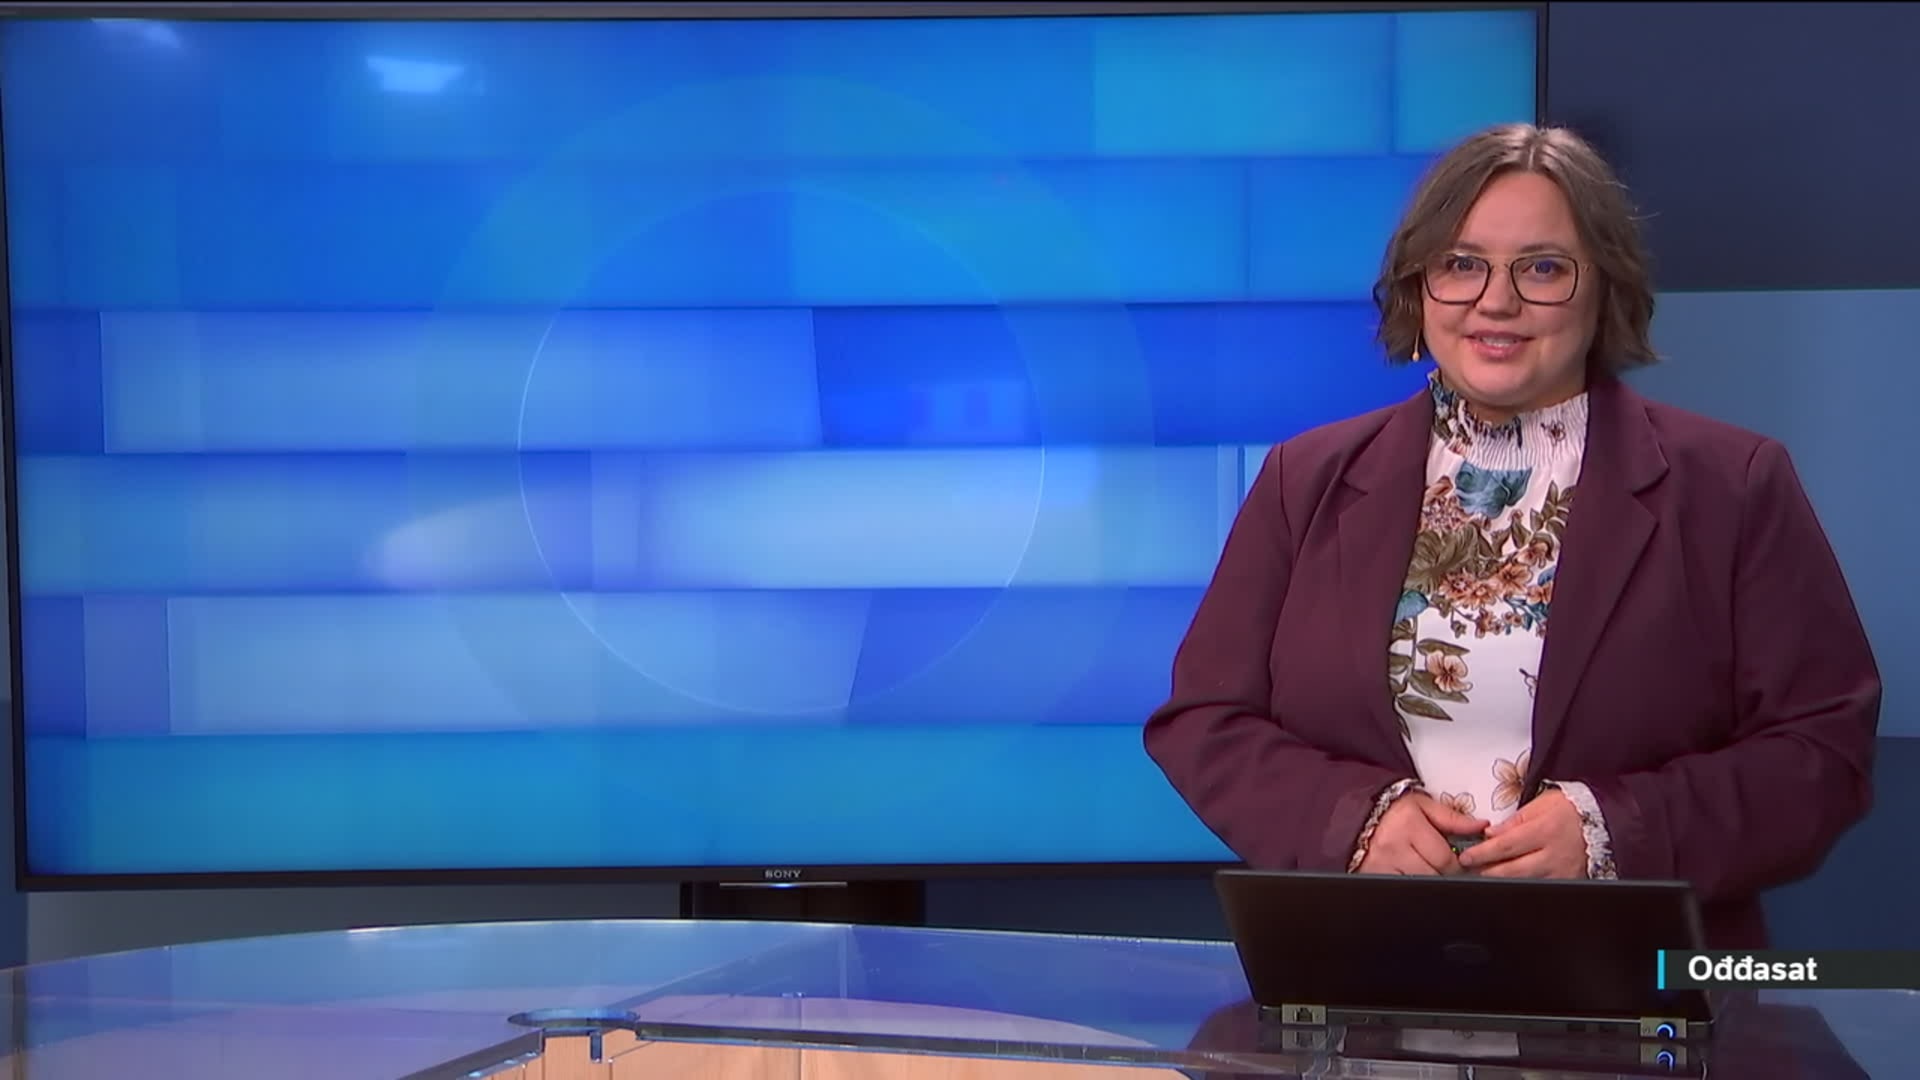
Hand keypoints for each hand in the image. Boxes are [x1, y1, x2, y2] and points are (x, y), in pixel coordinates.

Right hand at [1355, 792, 1488, 875]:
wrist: (1358, 814)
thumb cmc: (1394, 810)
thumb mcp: (1423, 806)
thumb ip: (1452, 818)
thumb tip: (1481, 826)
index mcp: (1409, 825)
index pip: (1445, 859)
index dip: (1457, 865)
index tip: (1458, 864)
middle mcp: (1394, 847)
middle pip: (1432, 876)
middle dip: (1443, 876)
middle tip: (1444, 870)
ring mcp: (1380, 865)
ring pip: (1416, 886)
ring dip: (1427, 883)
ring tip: (1428, 872)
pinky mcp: (1371, 876)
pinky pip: (1399, 889)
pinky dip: (1409, 887)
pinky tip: (1412, 877)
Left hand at [1456, 788, 1586, 878]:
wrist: (1606, 821)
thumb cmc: (1570, 810)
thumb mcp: (1541, 804)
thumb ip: (1515, 821)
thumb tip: (1490, 834)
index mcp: (1546, 830)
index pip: (1506, 846)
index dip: (1483, 853)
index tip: (1466, 857)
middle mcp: (1555, 855)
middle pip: (1513, 870)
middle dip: (1487, 871)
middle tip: (1468, 869)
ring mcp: (1563, 873)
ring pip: (1525, 883)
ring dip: (1501, 881)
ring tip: (1484, 875)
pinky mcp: (1569, 883)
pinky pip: (1541, 888)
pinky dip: (1523, 886)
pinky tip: (1509, 882)